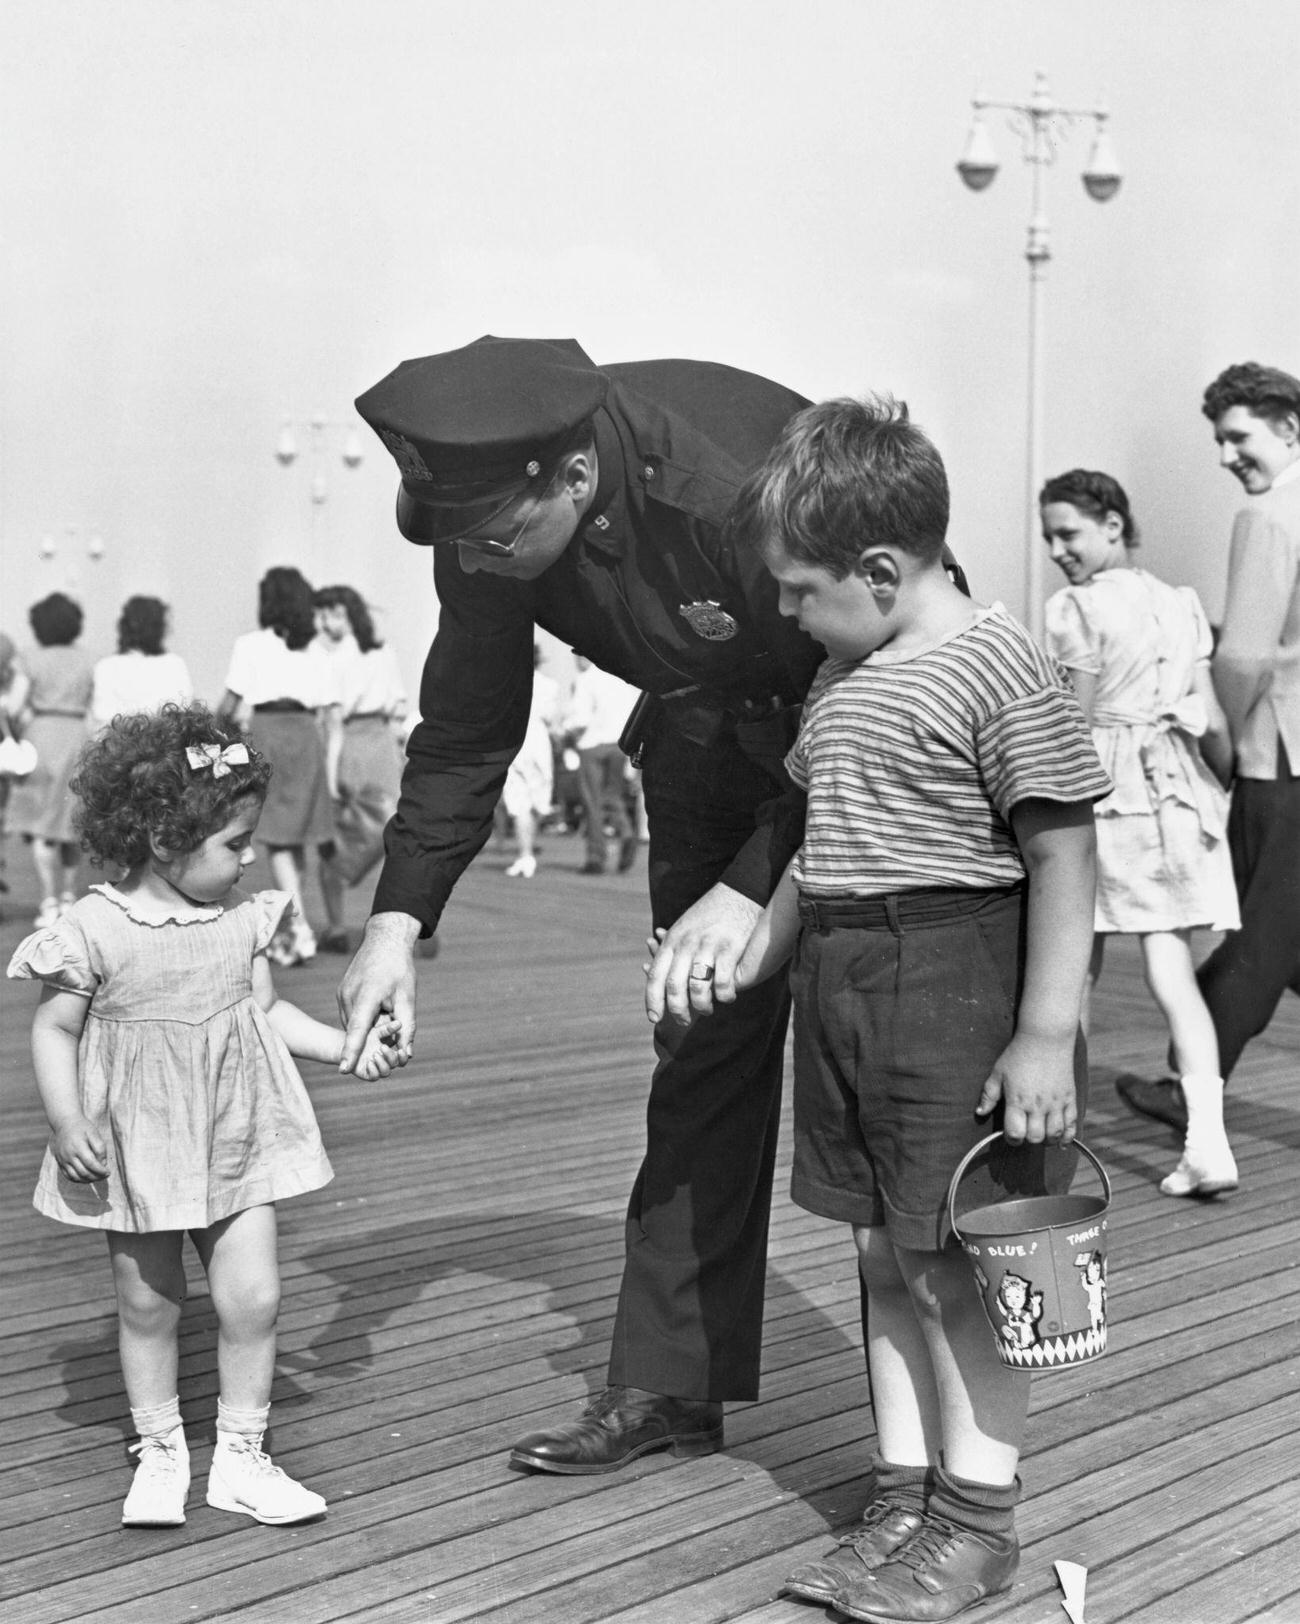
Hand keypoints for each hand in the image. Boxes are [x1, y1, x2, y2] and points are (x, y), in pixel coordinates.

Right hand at [50, 1117, 108, 1182]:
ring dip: (88, 1180)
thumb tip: (103, 1164)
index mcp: (78, 1146)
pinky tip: (87, 1178)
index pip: (91, 1164)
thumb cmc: (82, 1127)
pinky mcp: (59, 1162)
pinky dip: (78, 1179)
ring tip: (97, 1178)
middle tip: (104, 1176)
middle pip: (83, 1172)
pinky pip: (68, 1176)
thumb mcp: (94, 1133)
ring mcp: (62, 1160)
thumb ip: (100, 1148)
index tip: (108, 1172)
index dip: (100, 1170)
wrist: (65, 1123)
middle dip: (96, 1177)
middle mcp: (68, 1155)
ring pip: (75, 1177)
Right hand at [337, 912, 419, 1073]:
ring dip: (368, 1025)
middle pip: (358, 1030)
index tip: (344, 1070)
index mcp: (366, 995)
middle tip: (391, 1020)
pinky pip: (351, 1014)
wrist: (384, 940)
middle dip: (372, 1035)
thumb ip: (407, 1027)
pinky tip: (377, 1001)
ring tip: (385, 1004)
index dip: (351, 1051)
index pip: (357, 1030)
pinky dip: (363, 1016)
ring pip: (354, 1023)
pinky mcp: (341, 992)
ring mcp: (342, 993)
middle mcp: (349, 995)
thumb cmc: (399, 968)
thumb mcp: (407, 997)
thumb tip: (406, 1054)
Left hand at [351, 1016, 403, 1081]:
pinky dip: (374, 1071)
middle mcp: (384, 1061)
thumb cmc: (362, 1035)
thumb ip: (387, 1029)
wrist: (345, 1043)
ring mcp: (376, 1068)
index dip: (403, 1056)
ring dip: (383, 1065)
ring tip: (374, 1055)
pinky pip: (374, 1077)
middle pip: (395, 1064)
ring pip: (385, 1072)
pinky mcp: (366, 1073)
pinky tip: (369, 1062)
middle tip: (382, 1047)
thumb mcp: (375, 1030)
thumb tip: (399, 1024)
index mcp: (389, 1051)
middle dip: (391, 1057)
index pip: (401, 1057)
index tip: (400, 1050)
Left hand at [643, 883, 762, 1025]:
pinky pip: (723, 982)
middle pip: (674, 987)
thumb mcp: (682, 926)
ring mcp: (708, 946)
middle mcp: (686, 944)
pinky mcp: (731, 948)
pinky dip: (725, 996)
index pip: (656, 976)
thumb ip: (667, 948)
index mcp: (672, 940)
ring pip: (697, 988)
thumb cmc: (709, 913)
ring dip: (702, 1006)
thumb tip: (645, 966)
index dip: (653, 1000)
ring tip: (707, 1010)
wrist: (740, 892)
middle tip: (684, 1021)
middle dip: (677, 1011)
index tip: (654, 1018)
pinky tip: (728, 997)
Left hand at [976, 1031, 1077, 1144]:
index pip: (1015, 1133)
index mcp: (1017, 1101)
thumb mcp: (998, 1072)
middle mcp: (1038, 1105)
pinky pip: (1072, 1125)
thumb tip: (979, 1113)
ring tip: (1041, 1135)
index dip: (1011, 1140)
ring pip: (1054, 1135)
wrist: (1046, 1037)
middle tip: (1026, 1133)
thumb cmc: (1018, 1054)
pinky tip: (1061, 1140)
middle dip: (1029, 1140)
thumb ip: (989, 1095)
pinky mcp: (1069, 1098)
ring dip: (1047, 1140)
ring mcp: (1056, 1103)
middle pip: (1035, 1138)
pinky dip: (1067, 1136)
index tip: (1011, 1136)